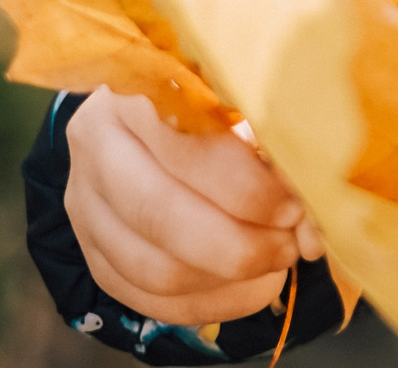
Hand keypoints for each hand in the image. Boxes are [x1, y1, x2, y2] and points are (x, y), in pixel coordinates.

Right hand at [64, 90, 324, 326]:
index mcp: (132, 93)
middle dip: (238, 245)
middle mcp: (96, 150)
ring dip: (228, 279)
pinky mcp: (96, 257)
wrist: (159, 118)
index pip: (183, 149)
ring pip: (154, 270)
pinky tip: (255, 287)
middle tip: (290, 245)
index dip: (245, 188)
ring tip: (277, 262)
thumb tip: (312, 220)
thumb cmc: (217, 100)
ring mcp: (86, 209)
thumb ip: (272, 144)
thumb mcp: (242, 100)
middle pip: (159, 216)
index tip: (295, 206)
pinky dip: (212, 303)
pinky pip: (150, 301)